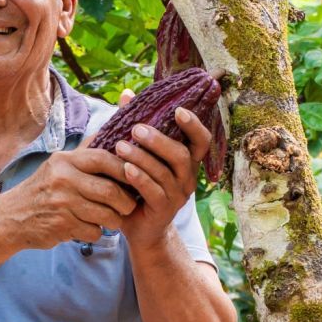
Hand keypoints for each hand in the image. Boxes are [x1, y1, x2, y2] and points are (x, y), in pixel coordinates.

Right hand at [0, 145, 137, 249]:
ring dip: (114, 220)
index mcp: (65, 161)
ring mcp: (62, 204)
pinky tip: (89, 227)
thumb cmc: (42, 190)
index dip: (126, 168)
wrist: (11, 218)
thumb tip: (111, 128)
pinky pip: (93, 231)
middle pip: (110, 191)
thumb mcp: (58, 164)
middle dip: (126, 202)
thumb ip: (85, 151)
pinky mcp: (61, 226)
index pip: (104, 159)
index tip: (136, 175)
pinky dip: (96, 232)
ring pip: (106, 214)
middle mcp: (63, 180)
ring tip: (113, 218)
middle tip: (129, 205)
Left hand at [108, 93, 210, 250]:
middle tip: (136, 128)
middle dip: (158, 140)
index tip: (179, 110)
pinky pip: (153, 192)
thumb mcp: (140, 155)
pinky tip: (124, 169)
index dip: (194, 125)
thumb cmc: (140, 186)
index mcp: (187, 161)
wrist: (140, 228)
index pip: (201, 140)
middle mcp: (187, 177)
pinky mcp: (164, 210)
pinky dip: (139, 179)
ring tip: (120, 147)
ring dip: (142, 157)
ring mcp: (178, 195)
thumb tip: (127, 94)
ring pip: (164, 173)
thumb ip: (136, 126)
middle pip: (181, 155)